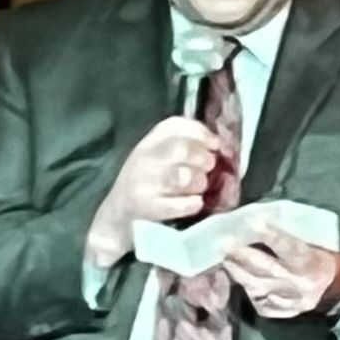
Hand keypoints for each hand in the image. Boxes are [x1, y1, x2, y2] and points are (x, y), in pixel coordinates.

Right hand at [86, 115, 222, 266]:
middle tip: (207, 168)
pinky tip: (194, 203)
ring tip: (198, 187)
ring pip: (183, 177)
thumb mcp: (159, 154)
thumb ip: (186, 144)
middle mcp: (144, 159)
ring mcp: (144, 183)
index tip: (214, 144)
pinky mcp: (147, 207)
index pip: (175, 126)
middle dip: (204, 159)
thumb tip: (221, 144)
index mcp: (149, 142)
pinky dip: (193, 203)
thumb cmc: (148, 180)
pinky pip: (179, 204)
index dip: (201, 133)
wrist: (117, 213)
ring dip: (199, 182)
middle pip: (182, 150)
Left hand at [222, 226, 339, 320]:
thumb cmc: (323, 258)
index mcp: (309, 262)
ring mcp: (287, 299)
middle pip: (263, 267)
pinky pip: (257, 300)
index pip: (287, 247)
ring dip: (236, 270)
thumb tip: (262, 221)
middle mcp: (297, 282)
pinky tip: (238, 277)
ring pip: (255, 285)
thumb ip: (291, 237)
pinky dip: (246, 288)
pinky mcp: (279, 311)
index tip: (253, 222)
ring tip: (224, 258)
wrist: (337, 290)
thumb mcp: (315, 243)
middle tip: (223, 242)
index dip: (270, 235)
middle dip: (240, 254)